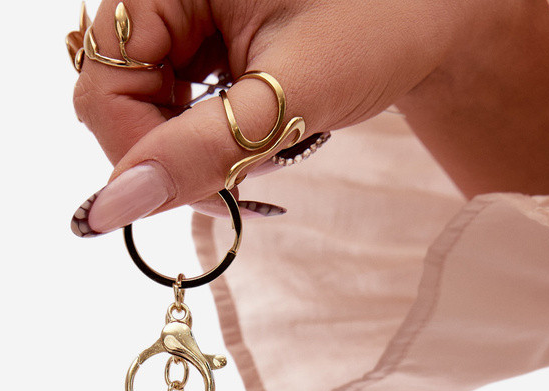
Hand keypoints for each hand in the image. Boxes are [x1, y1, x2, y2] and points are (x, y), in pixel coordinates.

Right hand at [71, 0, 470, 233]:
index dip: (136, 152)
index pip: (103, 82)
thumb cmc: (384, 23)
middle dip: (168, 152)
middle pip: (117, 96)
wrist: (445, 7)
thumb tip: (108, 213)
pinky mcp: (204, 36)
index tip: (199, 189)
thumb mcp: (288, 97)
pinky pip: (174, 101)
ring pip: (144, 107)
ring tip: (259, 146)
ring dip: (189, 149)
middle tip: (237, 176)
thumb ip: (196, 154)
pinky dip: (206, 134)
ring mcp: (183, 11)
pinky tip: (252, 130)